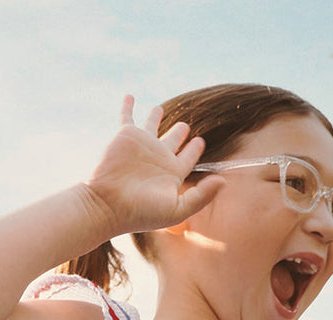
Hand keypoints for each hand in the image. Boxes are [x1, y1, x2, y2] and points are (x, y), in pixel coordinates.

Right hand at [83, 96, 224, 238]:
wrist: (109, 205)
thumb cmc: (142, 211)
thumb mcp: (177, 208)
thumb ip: (202, 196)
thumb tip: (224, 181)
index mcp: (171, 173)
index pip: (187, 158)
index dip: (195, 149)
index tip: (201, 141)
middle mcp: (157, 158)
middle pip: (171, 141)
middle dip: (179, 133)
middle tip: (186, 125)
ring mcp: (141, 146)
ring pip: (151, 126)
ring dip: (155, 117)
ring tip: (158, 108)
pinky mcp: (125, 136)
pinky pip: (127, 116)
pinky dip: (128, 106)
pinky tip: (130, 96)